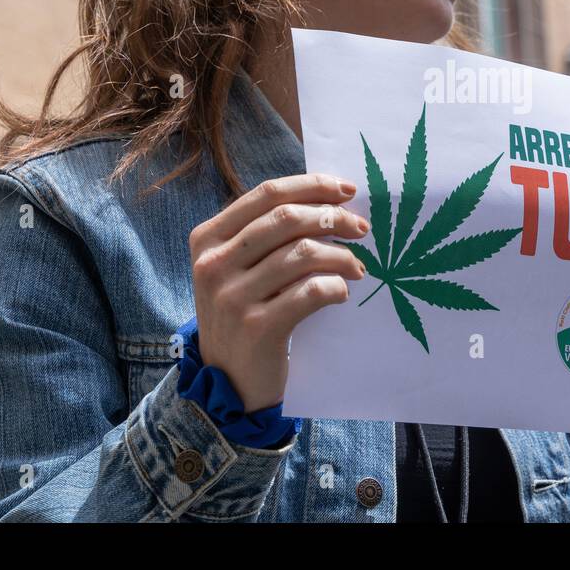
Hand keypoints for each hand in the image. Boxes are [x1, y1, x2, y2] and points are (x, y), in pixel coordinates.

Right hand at [187, 173, 369, 410]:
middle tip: (361, 228)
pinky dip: (335, 287)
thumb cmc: (244, 313)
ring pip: (303, 253)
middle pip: (287, 219)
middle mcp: (214, 264)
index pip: (267, 194)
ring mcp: (232, 296)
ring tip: (357, 267)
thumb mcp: (237, 268)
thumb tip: (329, 200)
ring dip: (342, 256)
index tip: (347, 190)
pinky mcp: (258, 327)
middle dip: (334, 217)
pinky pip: (311, 291)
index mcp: (207, 238)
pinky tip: (342, 292)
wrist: (228, 382)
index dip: (312, 186)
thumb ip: (266, 234)